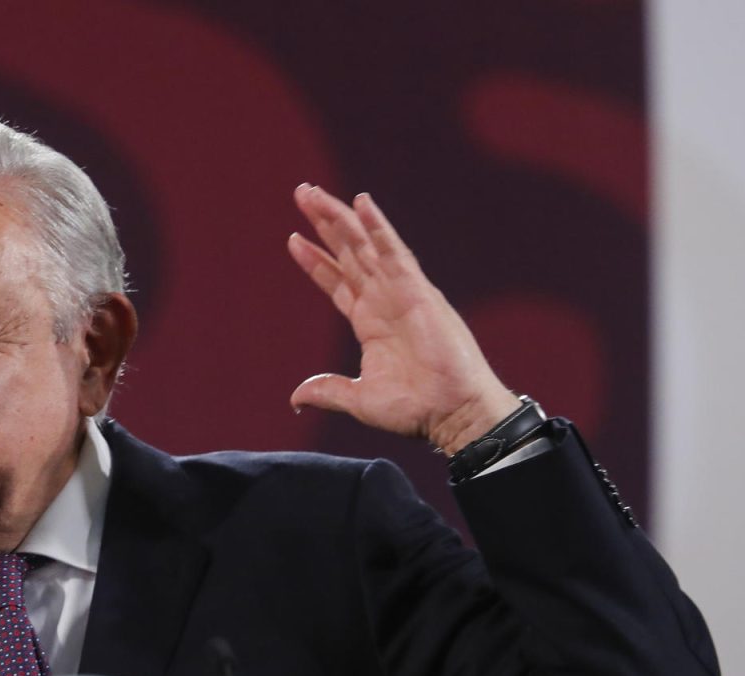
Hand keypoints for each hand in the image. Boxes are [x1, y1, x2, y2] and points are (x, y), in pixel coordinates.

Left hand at [286, 184, 518, 453]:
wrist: (451, 413)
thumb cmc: (415, 409)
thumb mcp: (358, 399)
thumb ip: (327, 391)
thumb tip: (296, 397)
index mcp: (370, 322)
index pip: (338, 281)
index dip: (316, 260)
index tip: (293, 239)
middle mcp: (383, 300)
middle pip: (348, 252)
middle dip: (324, 224)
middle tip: (301, 193)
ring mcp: (400, 292)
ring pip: (365, 245)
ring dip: (339, 217)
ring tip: (312, 193)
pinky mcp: (418, 291)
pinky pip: (395, 252)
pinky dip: (378, 227)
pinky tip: (361, 203)